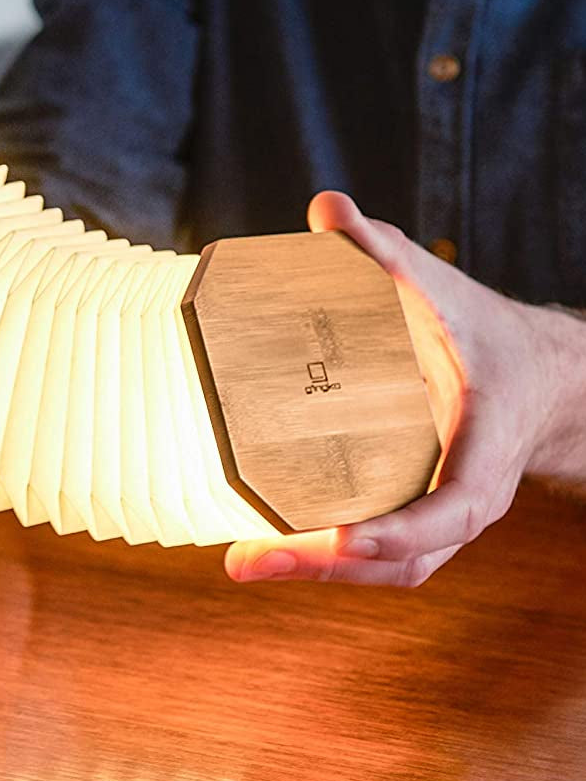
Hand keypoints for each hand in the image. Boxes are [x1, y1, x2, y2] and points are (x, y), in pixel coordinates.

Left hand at [225, 191, 585, 586]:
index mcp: (483, 449)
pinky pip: (382, 555)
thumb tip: (326, 206)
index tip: (343, 539)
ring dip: (320, 574)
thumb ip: (385, 250)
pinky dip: (333, 559)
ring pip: (391, 568)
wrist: (535, 376)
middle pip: (406, 558)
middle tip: (246, 562)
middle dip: (328, 567)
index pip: (455, 507)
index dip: (400, 530)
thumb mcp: (442, 289)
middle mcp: (466, 497)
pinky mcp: (421, 514)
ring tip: (246, 564)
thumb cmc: (484, 335)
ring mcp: (445, 515)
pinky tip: (276, 547)